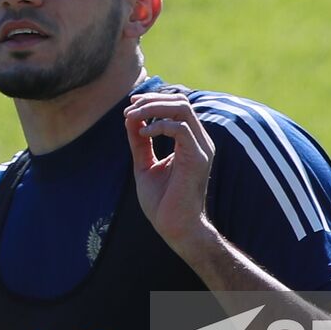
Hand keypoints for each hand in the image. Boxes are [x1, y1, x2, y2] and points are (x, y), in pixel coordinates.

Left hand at [123, 91, 218, 256]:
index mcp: (190, 142)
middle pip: (180, 101)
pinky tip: (143, 134)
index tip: (130, 106)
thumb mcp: (145, 165)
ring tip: (132, 117)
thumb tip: (130, 118)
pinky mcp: (198, 158)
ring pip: (182, 108)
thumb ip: (139, 142)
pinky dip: (159, 126)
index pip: (177, 106)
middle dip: (151, 101)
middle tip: (128, 111)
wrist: (174, 228)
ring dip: (153, 109)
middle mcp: (199, 141)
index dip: (153, 100)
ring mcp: (201, 148)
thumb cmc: (162, 202)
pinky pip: (180, 128)